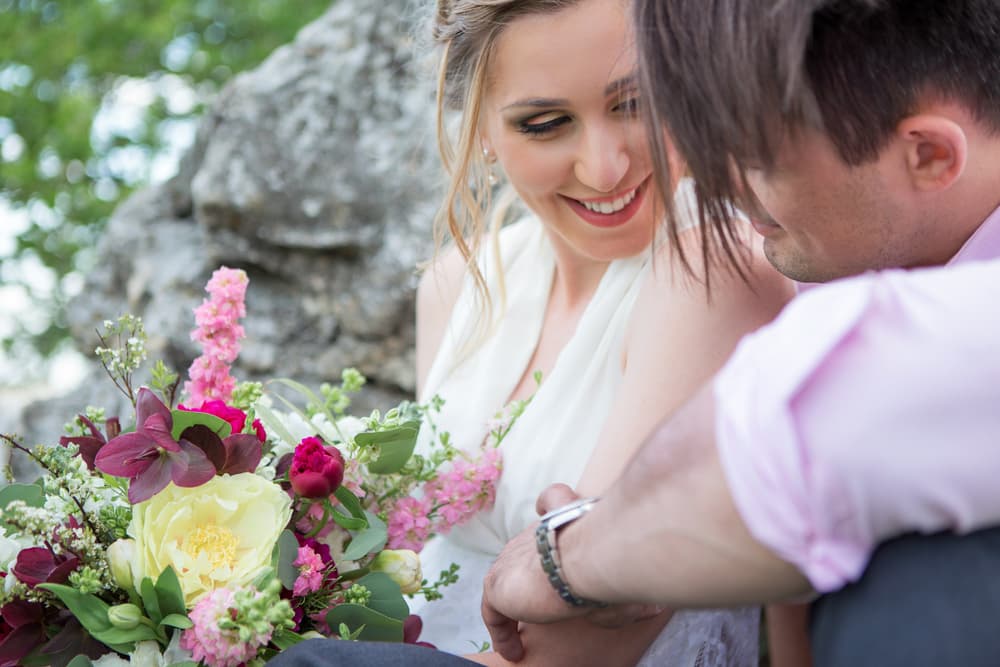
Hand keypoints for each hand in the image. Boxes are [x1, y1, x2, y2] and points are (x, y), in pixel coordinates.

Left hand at [482, 485, 666, 660]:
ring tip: (524, 636)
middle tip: (544, 610)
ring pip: (509, 581)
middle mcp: (536, 534)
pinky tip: (515, 650)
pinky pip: (493, 611)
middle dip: (532, 578)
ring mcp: (513, 557)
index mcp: (566, 521)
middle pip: (527, 552)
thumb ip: (628, 591)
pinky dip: (502, 631)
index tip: (555, 532)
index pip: (554, 504)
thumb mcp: (622, 573)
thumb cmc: (614, 563)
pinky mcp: (498, 584)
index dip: (553, 514)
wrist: (590, 556)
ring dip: (516, 606)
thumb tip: (651, 608)